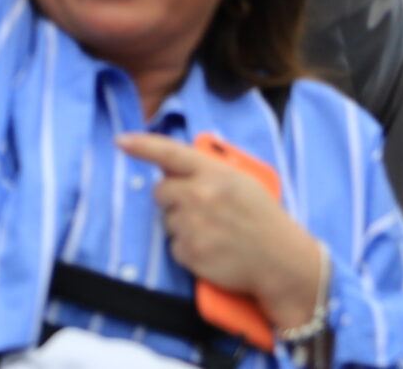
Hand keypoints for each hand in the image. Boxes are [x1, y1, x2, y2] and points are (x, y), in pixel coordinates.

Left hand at [116, 133, 326, 330]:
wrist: (281, 261)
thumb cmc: (262, 218)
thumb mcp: (241, 181)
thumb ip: (207, 170)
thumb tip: (172, 166)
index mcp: (214, 173)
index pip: (169, 153)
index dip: (141, 145)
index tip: (120, 141)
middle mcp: (199, 195)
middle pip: (160, 191)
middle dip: (173, 198)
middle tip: (199, 209)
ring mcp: (192, 225)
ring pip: (167, 220)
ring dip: (182, 225)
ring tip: (213, 232)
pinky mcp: (189, 253)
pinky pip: (173, 246)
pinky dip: (187, 249)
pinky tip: (211, 249)